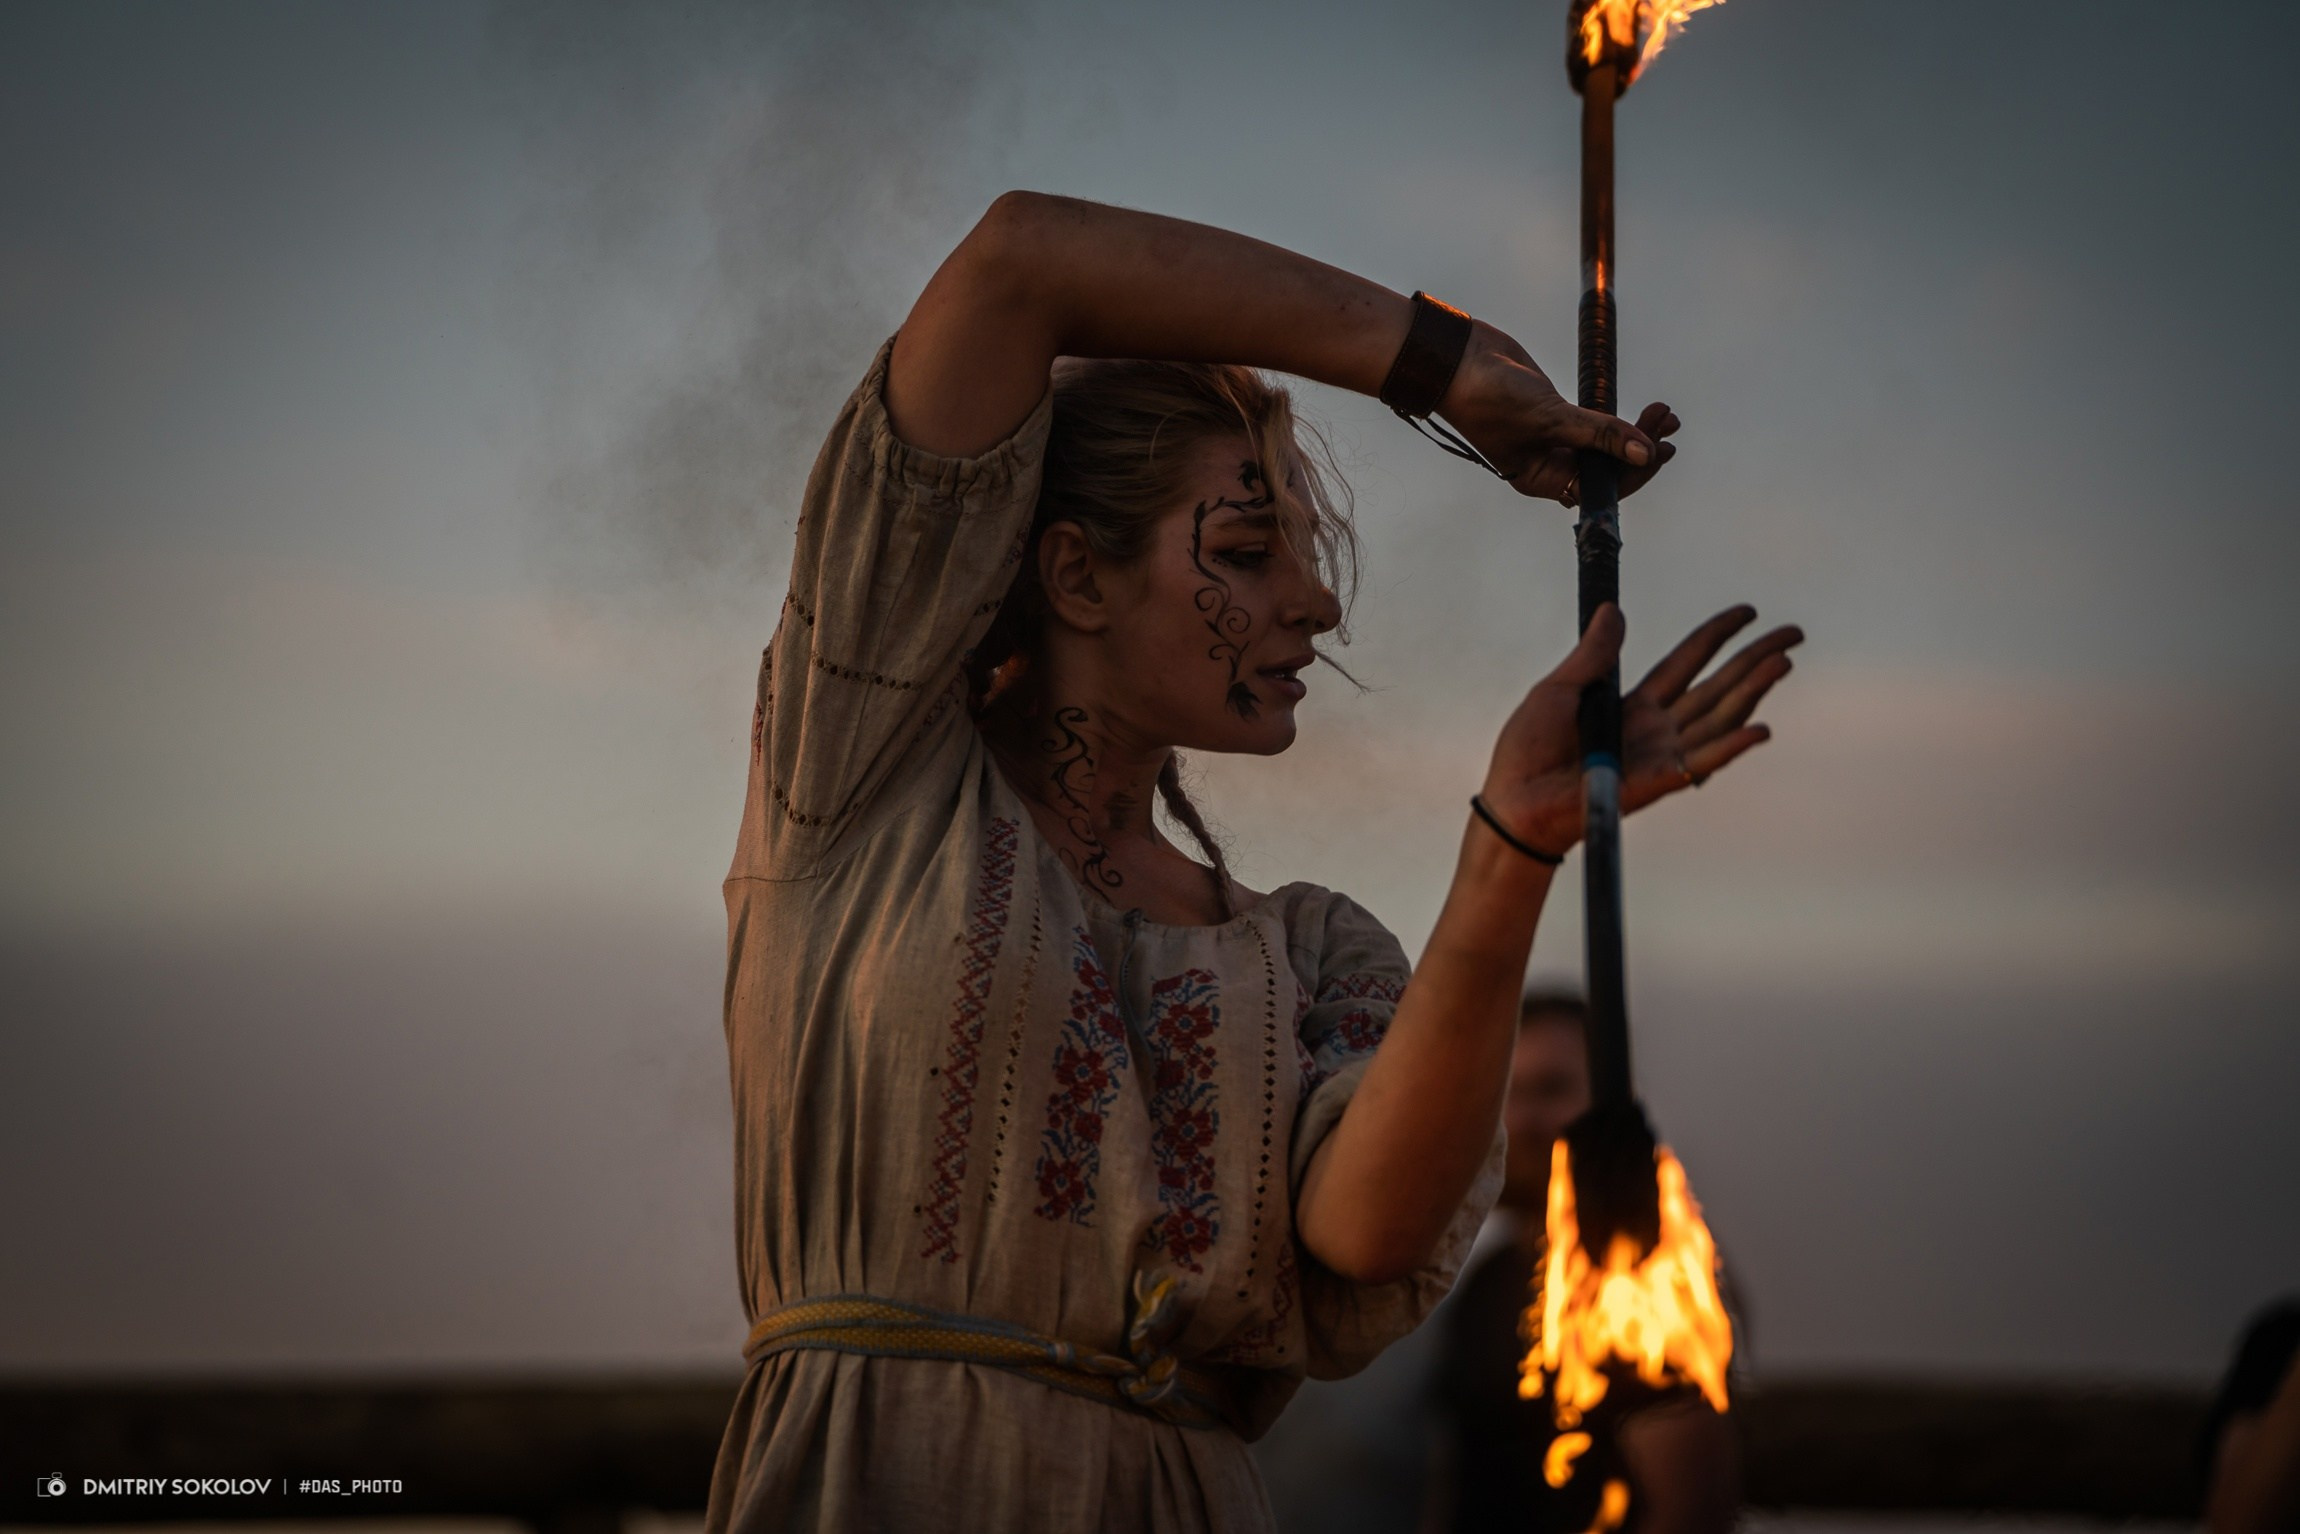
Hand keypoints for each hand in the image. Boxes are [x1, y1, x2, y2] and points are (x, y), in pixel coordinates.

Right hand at [1437, 323, 1680, 504]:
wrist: (1457, 357)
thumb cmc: (1488, 397)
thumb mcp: (1551, 418)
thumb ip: (1599, 434)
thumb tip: (1644, 453)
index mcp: (1541, 479)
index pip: (1597, 487)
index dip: (1631, 473)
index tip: (1659, 451)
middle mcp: (1549, 464)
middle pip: (1606, 467)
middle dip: (1640, 448)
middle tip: (1668, 425)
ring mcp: (1554, 438)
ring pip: (1605, 443)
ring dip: (1636, 430)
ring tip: (1664, 413)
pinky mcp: (1557, 411)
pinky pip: (1597, 421)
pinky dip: (1620, 415)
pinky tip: (1643, 410)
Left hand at [1480, 604, 1800, 856]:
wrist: (1512, 802)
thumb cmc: (1528, 751)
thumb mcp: (1558, 690)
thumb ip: (1593, 655)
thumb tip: (1612, 610)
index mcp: (1634, 705)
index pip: (1686, 663)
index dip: (1716, 636)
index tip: (1747, 611)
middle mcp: (1656, 729)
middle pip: (1717, 687)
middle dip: (1756, 660)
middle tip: (1794, 633)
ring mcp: (1660, 756)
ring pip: (1719, 719)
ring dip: (1753, 692)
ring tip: (1783, 663)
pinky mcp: (1655, 783)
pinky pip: (1700, 764)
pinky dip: (1731, 748)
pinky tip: (1760, 729)